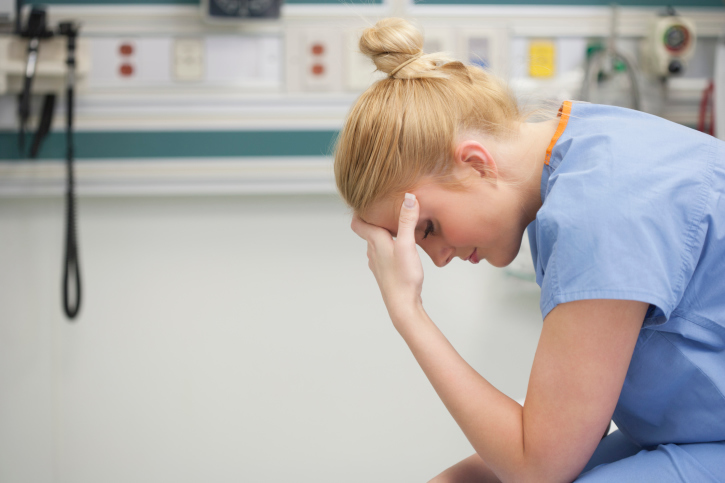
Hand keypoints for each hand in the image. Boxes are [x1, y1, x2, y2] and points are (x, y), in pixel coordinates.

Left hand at [351, 193, 424, 324]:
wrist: (403, 305)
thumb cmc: (403, 277)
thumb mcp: (407, 245)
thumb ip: (406, 221)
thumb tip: (408, 197)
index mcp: (375, 241)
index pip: (357, 223)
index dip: (359, 211)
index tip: (366, 201)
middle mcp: (373, 251)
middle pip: (368, 231)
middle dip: (375, 219)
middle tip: (387, 208)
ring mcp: (378, 263)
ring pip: (376, 243)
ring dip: (384, 233)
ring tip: (397, 225)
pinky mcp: (386, 272)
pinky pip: (384, 253)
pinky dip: (390, 246)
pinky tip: (402, 248)